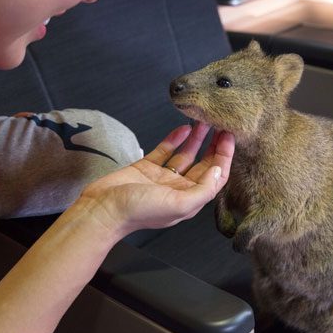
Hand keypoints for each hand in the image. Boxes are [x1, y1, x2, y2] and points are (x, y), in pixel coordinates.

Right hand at [79, 122, 234, 238]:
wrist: (102, 209)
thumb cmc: (138, 212)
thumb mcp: (178, 204)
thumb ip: (202, 190)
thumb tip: (218, 171)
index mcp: (189, 200)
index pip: (215, 178)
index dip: (225, 157)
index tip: (229, 137)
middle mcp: (178, 189)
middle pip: (203, 165)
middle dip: (214, 145)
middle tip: (222, 125)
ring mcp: (162, 178)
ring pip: (185, 155)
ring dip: (196, 139)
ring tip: (204, 120)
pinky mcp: (146, 168)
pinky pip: (165, 150)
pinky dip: (175, 139)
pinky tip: (183, 128)